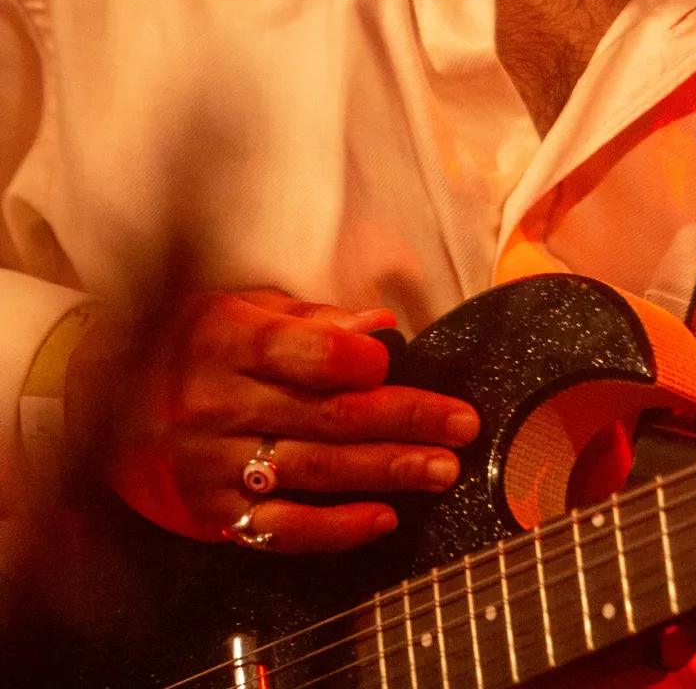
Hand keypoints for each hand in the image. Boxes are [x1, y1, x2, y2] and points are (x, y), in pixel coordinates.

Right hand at [65, 289, 479, 553]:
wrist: (98, 394)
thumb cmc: (188, 339)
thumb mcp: (239, 306)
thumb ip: (309, 319)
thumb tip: (377, 326)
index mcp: (225, 340)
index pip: (297, 351)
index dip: (351, 358)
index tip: (396, 359)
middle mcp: (216, 404)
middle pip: (326, 415)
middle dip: (403, 420)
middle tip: (460, 424)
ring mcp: (212, 464)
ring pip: (316, 471)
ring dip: (387, 472)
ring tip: (441, 467)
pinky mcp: (211, 512)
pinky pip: (283, 526)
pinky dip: (337, 526)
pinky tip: (383, 517)